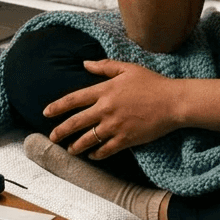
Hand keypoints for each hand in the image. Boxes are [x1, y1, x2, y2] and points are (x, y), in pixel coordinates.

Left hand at [43, 59, 180, 159]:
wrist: (173, 102)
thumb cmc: (152, 83)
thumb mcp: (128, 68)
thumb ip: (104, 66)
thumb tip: (84, 64)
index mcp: (105, 91)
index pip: (74, 99)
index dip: (58, 107)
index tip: (46, 113)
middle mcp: (106, 109)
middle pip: (76, 122)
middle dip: (61, 131)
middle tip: (52, 138)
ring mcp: (115, 126)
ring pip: (88, 139)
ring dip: (76, 146)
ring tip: (70, 150)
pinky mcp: (126, 139)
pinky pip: (105, 150)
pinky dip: (96, 154)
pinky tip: (92, 156)